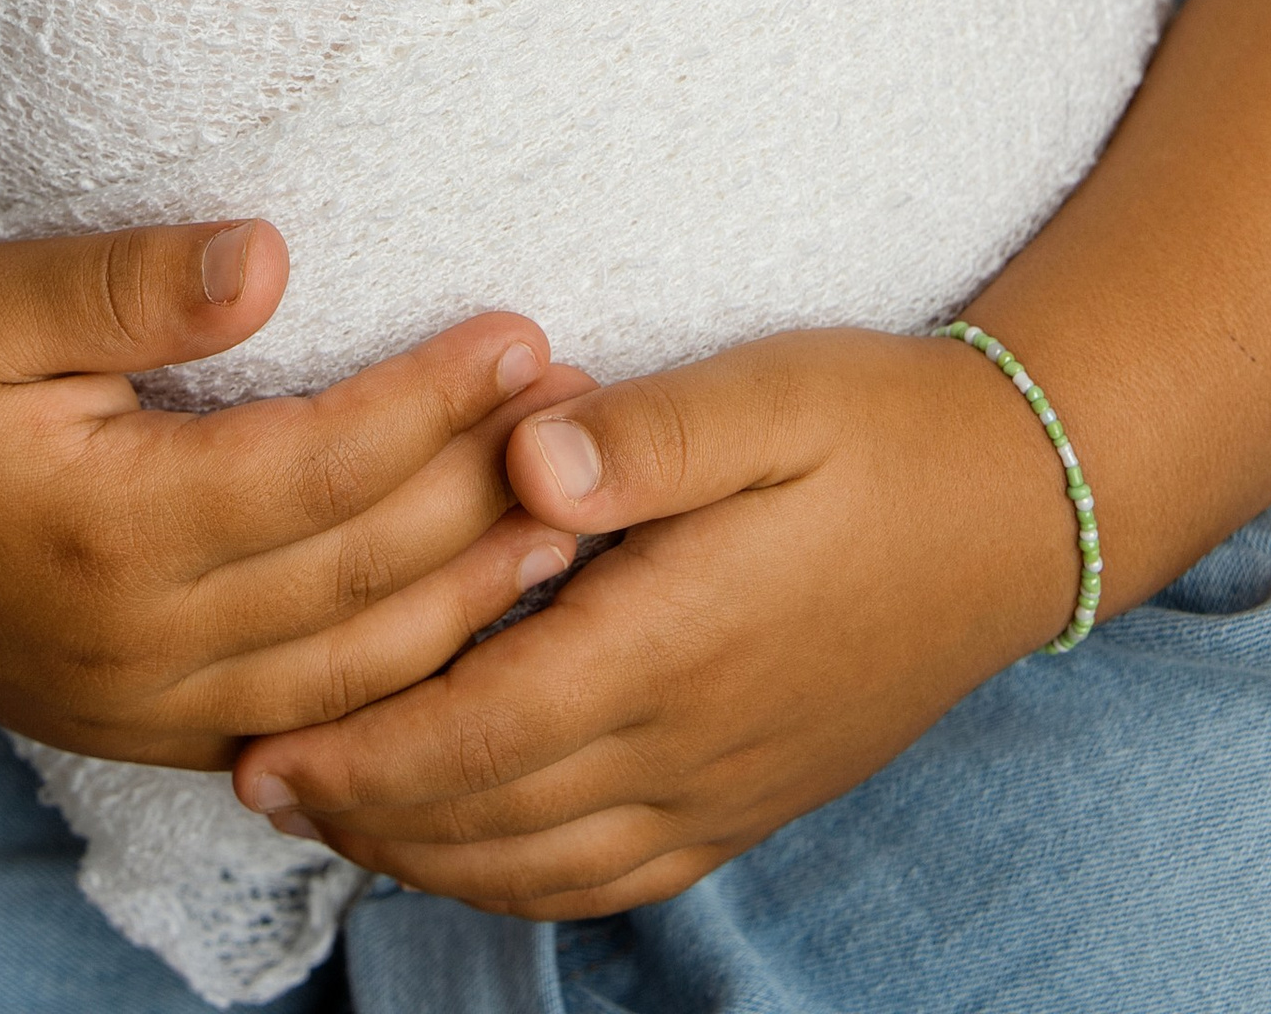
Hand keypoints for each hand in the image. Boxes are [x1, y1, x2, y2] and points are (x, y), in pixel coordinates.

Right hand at [0, 216, 591, 763]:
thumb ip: (128, 282)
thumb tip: (271, 255)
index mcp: (102, 527)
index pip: (315, 470)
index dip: (430, 406)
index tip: (525, 333)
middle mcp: (133, 643)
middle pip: (355, 579)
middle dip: (483, 495)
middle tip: (590, 417)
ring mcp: (140, 707)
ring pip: (348, 677)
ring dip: (470, 601)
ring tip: (574, 518)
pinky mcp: (144, 730)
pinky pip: (303, 727)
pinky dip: (400, 685)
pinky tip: (475, 628)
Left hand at [232, 324, 1073, 913]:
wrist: (1018, 506)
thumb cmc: (877, 425)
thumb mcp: (769, 391)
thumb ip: (645, 433)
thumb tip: (521, 449)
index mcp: (683, 640)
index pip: (486, 730)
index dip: (364, 752)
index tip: (262, 743)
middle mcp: (698, 741)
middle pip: (492, 816)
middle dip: (361, 809)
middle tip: (252, 773)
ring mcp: (728, 787)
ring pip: (541, 864)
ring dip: (423, 850)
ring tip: (327, 807)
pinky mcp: (750, 801)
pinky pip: (612, 877)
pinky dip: (517, 878)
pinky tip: (463, 844)